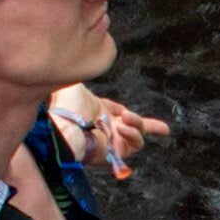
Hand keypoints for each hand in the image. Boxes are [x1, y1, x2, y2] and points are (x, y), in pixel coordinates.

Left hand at [49, 84, 171, 176]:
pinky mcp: (115, 153)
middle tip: (151, 124)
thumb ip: (83, 76)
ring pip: (138, 138)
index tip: (156, 125)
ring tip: (124, 119)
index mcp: (99, 113)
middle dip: (147, 125)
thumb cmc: (67, 106)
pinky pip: (133, 146)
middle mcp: (108, 129)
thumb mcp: (77, 86)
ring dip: (136, 126)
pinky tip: (122, 128)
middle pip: (134, 130)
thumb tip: (80, 66)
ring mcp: (112, 142)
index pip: (119, 113)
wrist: (63, 125)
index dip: (134, 116)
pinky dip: (133, 135)